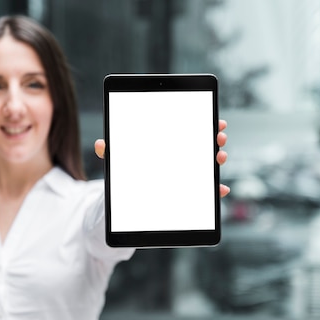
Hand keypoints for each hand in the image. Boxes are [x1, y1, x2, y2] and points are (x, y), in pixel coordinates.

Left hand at [95, 119, 229, 197]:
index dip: (205, 122)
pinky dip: (215, 189)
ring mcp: (189, 173)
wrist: (130, 199)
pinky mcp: (191, 191)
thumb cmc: (128, 173)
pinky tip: (220, 188)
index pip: (190, 129)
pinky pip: (207, 189)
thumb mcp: (120, 161)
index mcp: (170, 144)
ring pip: (208, 164)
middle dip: (215, 139)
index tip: (215, 120)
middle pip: (204, 144)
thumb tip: (100, 144)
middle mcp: (183, 156)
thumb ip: (112, 152)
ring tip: (220, 157)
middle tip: (218, 136)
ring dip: (218, 160)